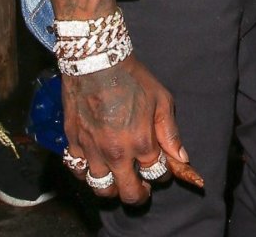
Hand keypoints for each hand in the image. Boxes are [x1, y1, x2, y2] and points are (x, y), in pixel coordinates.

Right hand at [61, 54, 202, 203]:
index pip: (156, 174)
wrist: (96, 61)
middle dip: (140, 194)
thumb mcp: (161, 99)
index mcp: (142, 142)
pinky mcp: (74, 143)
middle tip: (141, 187)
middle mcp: (117, 153)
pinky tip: (94, 165)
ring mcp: (93, 151)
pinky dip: (87, 174)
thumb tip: (181, 158)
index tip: (160, 168)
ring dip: (113, 188)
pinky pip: (78, 172)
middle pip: (129, 193)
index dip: (161, 174)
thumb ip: (170, 132)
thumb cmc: (132, 77)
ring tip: (118, 179)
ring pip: (102, 189)